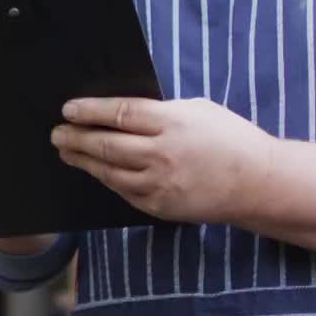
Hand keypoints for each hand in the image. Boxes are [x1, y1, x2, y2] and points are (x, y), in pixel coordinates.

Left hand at [50, 97, 277, 224]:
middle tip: (57, 133)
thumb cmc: (230, 139)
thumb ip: (161, 110)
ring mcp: (159, 183)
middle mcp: (162, 154)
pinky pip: (123, 191)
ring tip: (67, 152)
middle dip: (76, 138)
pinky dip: (106, 179)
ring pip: (109, 171)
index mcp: (172, 122)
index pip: (119, 113)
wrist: (258, 184)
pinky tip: (96, 170)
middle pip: (106, 144)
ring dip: (83, 161)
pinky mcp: (159, 206)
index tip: (68, 109)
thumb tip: (121, 111)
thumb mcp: (198, 109)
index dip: (89, 111)